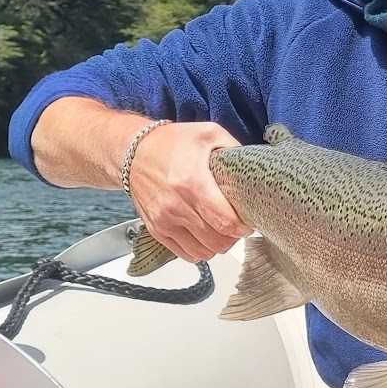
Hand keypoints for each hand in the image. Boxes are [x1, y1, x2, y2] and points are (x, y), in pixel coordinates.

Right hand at [124, 120, 250, 261]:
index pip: (224, 222)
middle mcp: (176, 206)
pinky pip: (185, 254)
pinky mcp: (156, 229)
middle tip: (235, 226)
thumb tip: (253, 166)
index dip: (242, 227)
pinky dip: (199, 249)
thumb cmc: (171, 142)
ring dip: (216, 245)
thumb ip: (234, 149)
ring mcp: (164, 220)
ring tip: (220, 230)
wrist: (133, 152)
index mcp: (192, 182)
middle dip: (232, 237)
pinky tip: (203, 235)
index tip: (247, 222)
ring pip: (202, 252)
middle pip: (216, 241)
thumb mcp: (208, 133)